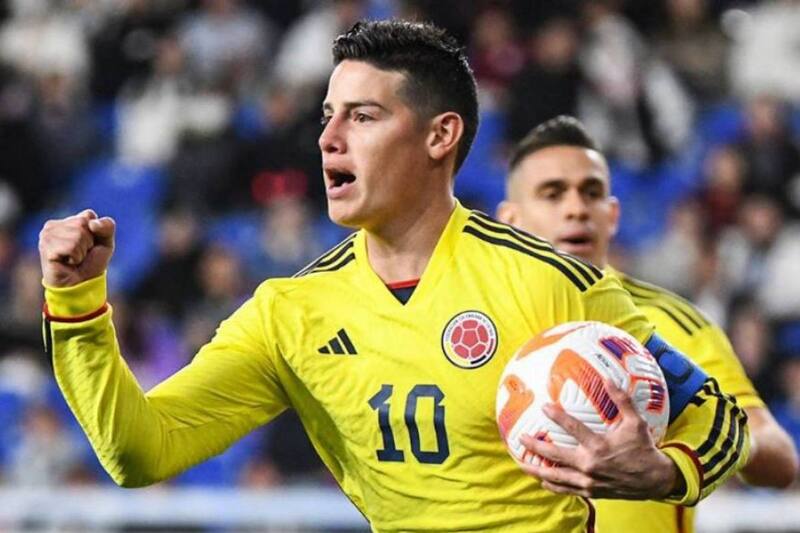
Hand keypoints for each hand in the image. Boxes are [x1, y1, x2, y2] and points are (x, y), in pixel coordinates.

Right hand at [39, 209, 115, 287]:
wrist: (80, 285)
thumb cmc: (91, 263)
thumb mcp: (106, 242)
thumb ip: (107, 226)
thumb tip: (91, 223)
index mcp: (66, 221)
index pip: (89, 215)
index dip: (96, 233)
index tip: (89, 245)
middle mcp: (53, 225)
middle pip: (83, 224)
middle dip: (89, 243)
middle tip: (80, 255)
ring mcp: (47, 235)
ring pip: (78, 234)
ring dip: (82, 251)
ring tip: (73, 259)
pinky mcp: (46, 247)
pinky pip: (72, 246)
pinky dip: (76, 257)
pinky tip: (67, 262)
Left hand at [519, 380, 680, 499]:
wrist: (655, 480)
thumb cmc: (643, 448)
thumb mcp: (636, 422)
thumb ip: (621, 400)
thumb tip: (608, 378)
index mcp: (599, 446)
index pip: (572, 428)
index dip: (556, 416)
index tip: (543, 407)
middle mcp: (590, 465)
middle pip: (555, 455)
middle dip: (535, 447)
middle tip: (521, 438)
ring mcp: (588, 481)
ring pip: (555, 477)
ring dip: (536, 470)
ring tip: (521, 463)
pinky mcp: (590, 492)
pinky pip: (566, 490)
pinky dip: (552, 485)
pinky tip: (542, 480)